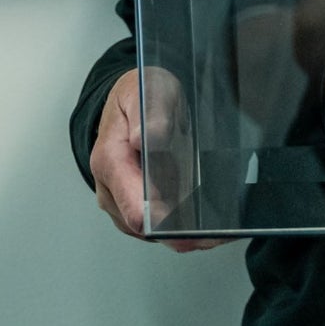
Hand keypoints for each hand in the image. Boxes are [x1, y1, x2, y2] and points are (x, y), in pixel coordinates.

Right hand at [90, 68, 222, 252]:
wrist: (130, 98)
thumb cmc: (139, 93)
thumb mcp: (147, 90)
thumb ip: (149, 113)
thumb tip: (144, 140)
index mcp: (110, 160)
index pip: (132, 205)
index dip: (161, 221)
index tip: (189, 229)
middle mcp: (109, 187)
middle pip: (143, 226)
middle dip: (178, 232)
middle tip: (214, 235)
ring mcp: (119, 200)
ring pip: (150, 230)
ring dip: (179, 232)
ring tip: (215, 230)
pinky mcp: (132, 205)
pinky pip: (154, 224)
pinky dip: (176, 226)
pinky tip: (201, 221)